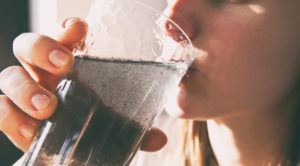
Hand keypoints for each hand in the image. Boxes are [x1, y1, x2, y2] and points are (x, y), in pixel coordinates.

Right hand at [0, 18, 166, 151]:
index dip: (69, 28)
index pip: (64, 36)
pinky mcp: (13, 117)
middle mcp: (44, 75)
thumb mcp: (112, 124)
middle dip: (42, 48)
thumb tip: (158, 139)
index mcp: (68, 67)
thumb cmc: (88, 125)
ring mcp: (25, 94)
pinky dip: (10, 116)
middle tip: (65, 66)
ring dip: (25, 88)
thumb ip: (133, 129)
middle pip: (29, 44)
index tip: (80, 28)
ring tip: (47, 106)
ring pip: (9, 75)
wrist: (66, 152)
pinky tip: (31, 130)